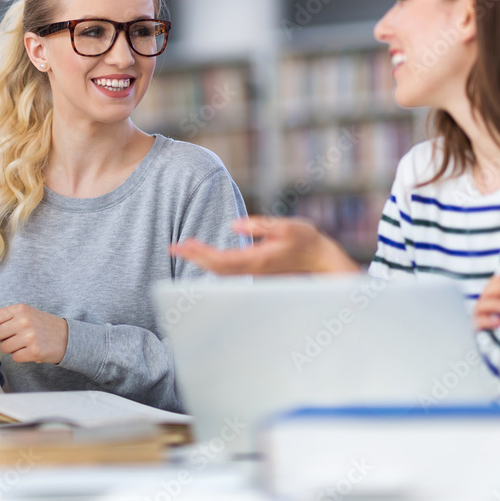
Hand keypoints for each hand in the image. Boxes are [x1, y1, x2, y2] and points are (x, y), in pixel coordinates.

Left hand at [0, 304, 67, 363]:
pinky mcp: (34, 351)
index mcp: (20, 309)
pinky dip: (20, 356)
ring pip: (4, 348)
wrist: (67, 337)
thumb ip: (3, 315)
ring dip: (11, 348)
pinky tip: (29, 350)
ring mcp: (29, 336)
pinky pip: (15, 357)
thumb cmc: (42, 325)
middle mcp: (24, 321)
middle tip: (10, 339)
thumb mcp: (24, 314)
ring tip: (23, 344)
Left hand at [169, 217, 359, 275]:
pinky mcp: (257, 275)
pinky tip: (205, 256)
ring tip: (184, 248)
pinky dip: (214, 264)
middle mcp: (252, 272)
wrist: (326, 264)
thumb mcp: (288, 227)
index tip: (181, 245)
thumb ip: (261, 225)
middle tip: (173, 246)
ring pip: (221, 273)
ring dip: (202, 260)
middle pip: (215, 269)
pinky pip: (229, 272)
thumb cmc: (309, 244)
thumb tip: (234, 224)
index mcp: (257, 261)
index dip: (198, 254)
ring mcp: (254, 276)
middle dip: (194, 257)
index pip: (219, 260)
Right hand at [474, 270, 499, 329]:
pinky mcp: (477, 330)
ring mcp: (479, 317)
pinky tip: (499, 322)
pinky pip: (479, 324)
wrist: (497, 348)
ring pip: (483, 306)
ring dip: (499, 305)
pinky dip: (488, 322)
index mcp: (490, 298)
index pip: (494, 283)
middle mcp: (482, 305)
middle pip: (489, 292)